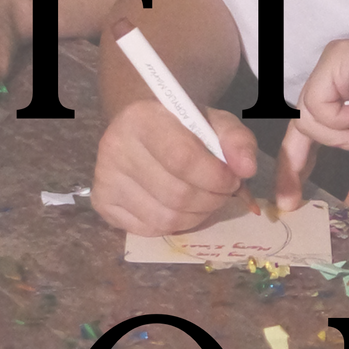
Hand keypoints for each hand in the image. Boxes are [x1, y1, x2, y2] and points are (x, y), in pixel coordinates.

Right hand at [92, 97, 257, 234]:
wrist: (145, 129)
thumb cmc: (184, 127)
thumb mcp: (215, 122)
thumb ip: (237, 140)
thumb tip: (246, 169)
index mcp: (142, 118)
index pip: (183, 159)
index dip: (216, 177)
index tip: (233, 180)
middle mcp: (114, 146)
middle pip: (176, 194)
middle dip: (211, 200)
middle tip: (223, 192)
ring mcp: (104, 177)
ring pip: (165, 218)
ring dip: (197, 216)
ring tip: (206, 199)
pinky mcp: (102, 202)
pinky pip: (149, 230)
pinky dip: (175, 225)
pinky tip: (181, 206)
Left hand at [274, 36, 348, 215]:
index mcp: (345, 97)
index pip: (307, 132)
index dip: (296, 165)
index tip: (290, 200)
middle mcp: (335, 76)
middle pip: (298, 125)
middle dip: (294, 165)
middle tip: (291, 201)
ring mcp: (334, 65)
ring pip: (308, 118)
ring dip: (343, 140)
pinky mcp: (336, 57)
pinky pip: (317, 102)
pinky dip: (342, 121)